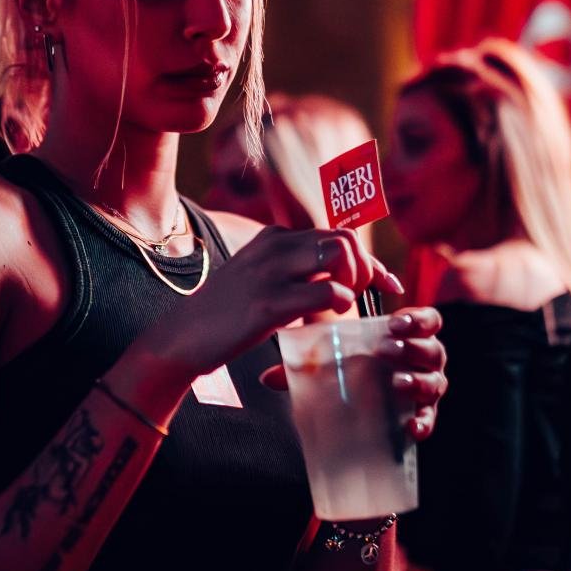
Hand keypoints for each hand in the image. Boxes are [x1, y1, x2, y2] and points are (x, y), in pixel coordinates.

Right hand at [152, 225, 404, 386]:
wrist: (182, 336)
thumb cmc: (224, 315)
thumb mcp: (256, 278)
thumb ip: (289, 270)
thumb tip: (334, 276)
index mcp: (272, 238)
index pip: (336, 234)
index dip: (370, 260)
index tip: (388, 283)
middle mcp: (274, 247)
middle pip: (344, 239)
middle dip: (366, 268)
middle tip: (358, 297)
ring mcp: (271, 272)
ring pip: (339, 256)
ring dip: (354, 282)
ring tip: (342, 305)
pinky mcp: (269, 303)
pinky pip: (327, 293)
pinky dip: (340, 305)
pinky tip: (327, 318)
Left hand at [260, 306, 445, 442]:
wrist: (357, 412)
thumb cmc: (347, 372)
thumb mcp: (326, 363)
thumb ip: (302, 364)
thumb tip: (267, 377)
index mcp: (405, 339)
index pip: (426, 320)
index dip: (416, 319)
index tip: (394, 323)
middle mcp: (421, 361)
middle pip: (434, 348)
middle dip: (415, 347)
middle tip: (388, 350)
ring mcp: (424, 389)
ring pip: (436, 381)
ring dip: (419, 381)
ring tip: (397, 383)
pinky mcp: (421, 416)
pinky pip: (429, 419)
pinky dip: (423, 422)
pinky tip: (410, 426)